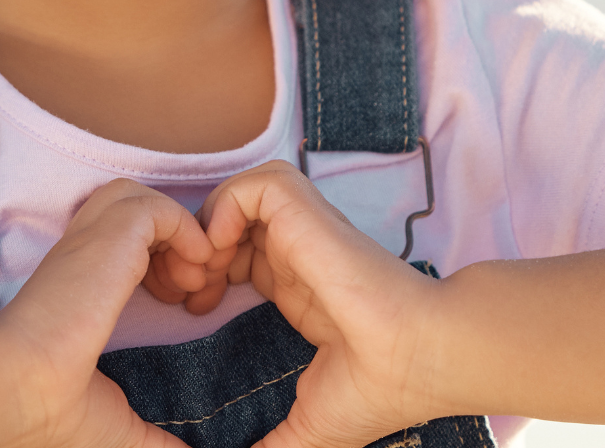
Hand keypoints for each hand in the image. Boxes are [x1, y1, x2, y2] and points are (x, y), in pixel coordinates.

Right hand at [0, 179, 217, 447]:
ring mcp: (91, 238)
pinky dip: (187, 232)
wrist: (14, 390)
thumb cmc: (48, 412)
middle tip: (194, 293)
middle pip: (135, 213)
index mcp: (80, 284)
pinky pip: (161, 208)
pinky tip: (191, 278)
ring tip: (192, 286)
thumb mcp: (117, 424)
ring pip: (143, 199)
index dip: (166, 264)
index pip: (125, 244)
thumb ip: (155, 440)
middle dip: (178, 244)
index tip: (184, 307)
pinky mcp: (109, 232)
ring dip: (182, 234)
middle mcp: (82, 254)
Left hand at [191, 161, 452, 447]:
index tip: (193, 314)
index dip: (207, 275)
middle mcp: (299, 253)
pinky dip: (226, 207)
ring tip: (204, 274)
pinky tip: (221, 254)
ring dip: (208, 225)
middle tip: (185, 294)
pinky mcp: (307, 215)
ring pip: (240, 194)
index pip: (239, 257)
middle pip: (230, 222)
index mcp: (299, 288)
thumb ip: (268, 447)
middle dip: (196, 250)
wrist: (419, 359)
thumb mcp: (308, 425)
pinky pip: (255, 184)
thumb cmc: (377, 389)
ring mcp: (304, 231)